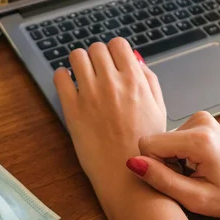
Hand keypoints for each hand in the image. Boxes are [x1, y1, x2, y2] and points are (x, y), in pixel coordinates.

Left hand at [53, 38, 181, 218]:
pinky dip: (63, 76)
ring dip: (79, 62)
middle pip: (97, 48)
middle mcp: (112, 83)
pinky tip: (68, 84)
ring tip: (80, 74)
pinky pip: (60, 77)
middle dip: (97, 55)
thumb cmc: (144, 145)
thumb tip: (136, 61)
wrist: (127, 175)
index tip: (111, 58)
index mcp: (135, 81)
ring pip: (76, 56)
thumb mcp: (159, 108)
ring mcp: (90, 94)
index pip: (118, 44)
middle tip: (96, 68)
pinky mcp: (72, 108)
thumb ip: (149, 81)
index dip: (114, 50)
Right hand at [126, 111, 219, 218]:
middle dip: (166, 162)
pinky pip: (175, 135)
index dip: (156, 166)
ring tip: (196, 171)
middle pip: (157, 140)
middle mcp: (200, 120)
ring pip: (165, 139)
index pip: (148, 144)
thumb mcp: (196, 198)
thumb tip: (134, 163)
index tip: (177, 178)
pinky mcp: (202, 120)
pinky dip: (181, 152)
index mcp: (199, 138)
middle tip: (189, 178)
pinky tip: (198, 163)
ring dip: (174, 158)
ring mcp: (202, 117)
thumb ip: (162, 179)